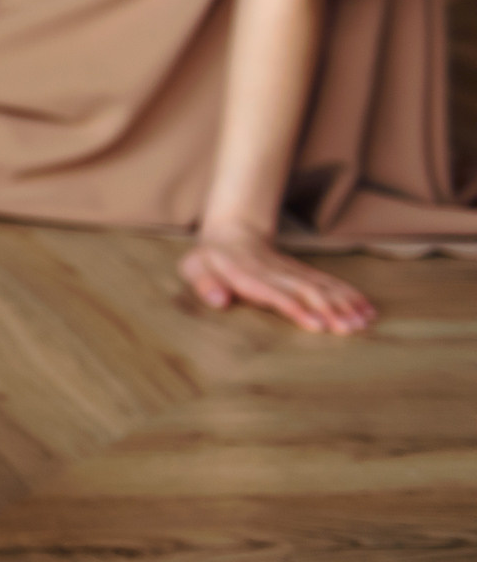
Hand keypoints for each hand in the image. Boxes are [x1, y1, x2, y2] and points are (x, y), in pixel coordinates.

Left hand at [178, 228, 375, 334]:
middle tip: (351, 329)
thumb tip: (218, 300)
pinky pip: (328, 281)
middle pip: (306, 290)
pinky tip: (367, 307)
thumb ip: (204, 283)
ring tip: (365, 322)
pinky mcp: (302, 271)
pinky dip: (349, 294)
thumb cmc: (209, 260)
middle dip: (331, 310)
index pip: (275, 293)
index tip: (317, 325)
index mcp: (247, 274)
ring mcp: (291, 270)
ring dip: (345, 303)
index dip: (296, 308)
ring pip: (322, 285)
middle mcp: (274, 272)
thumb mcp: (194, 268)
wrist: (232, 232)